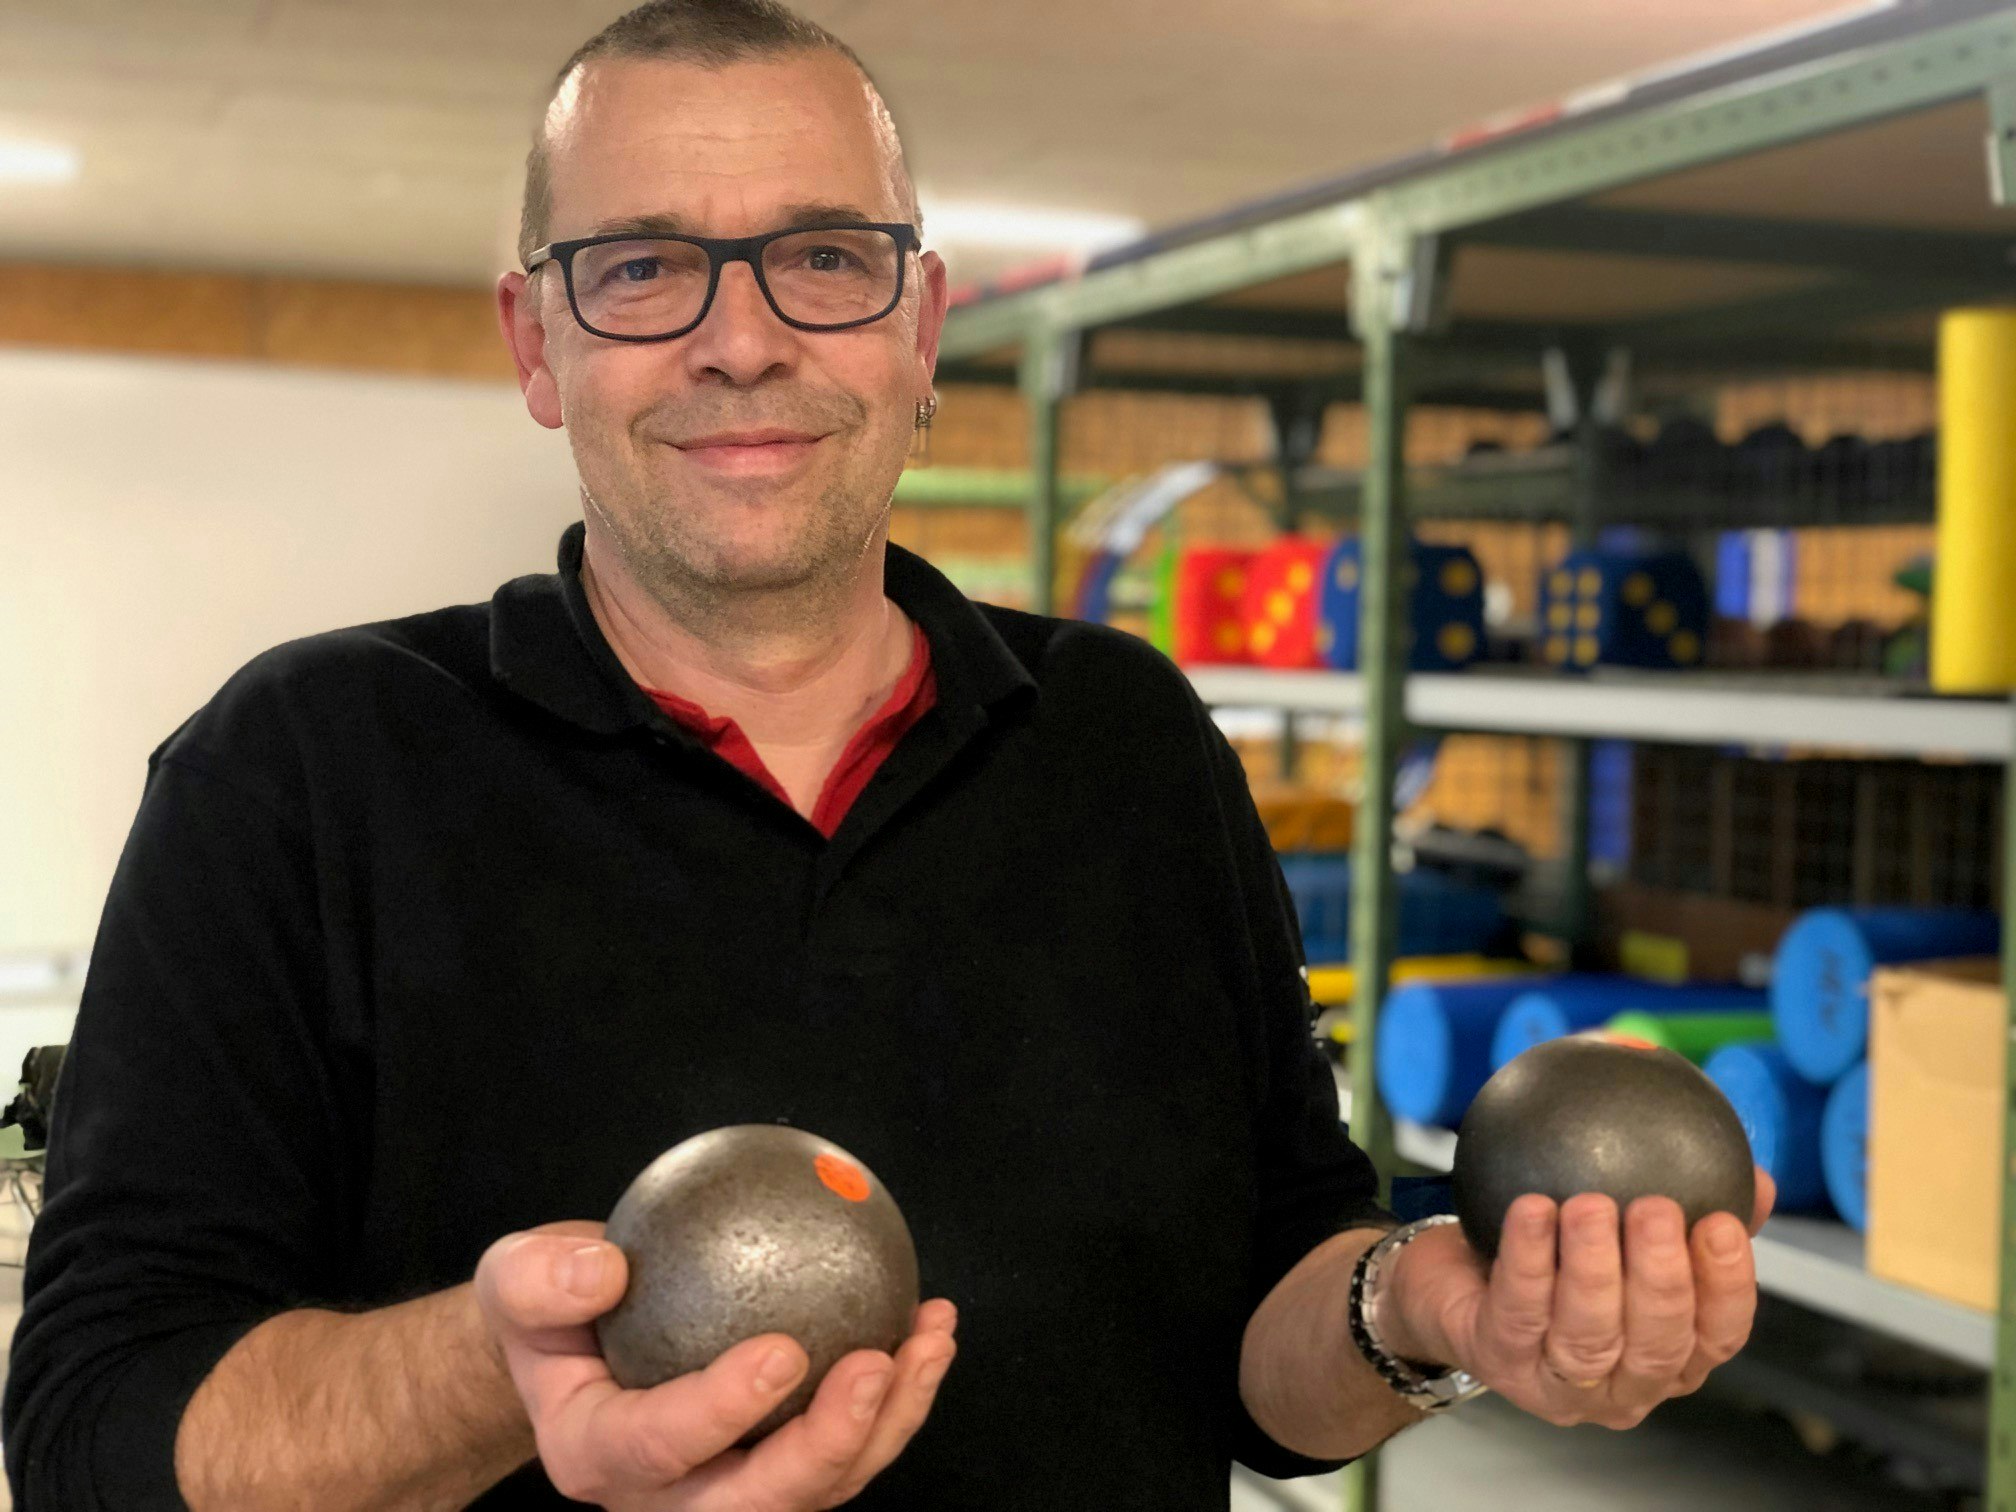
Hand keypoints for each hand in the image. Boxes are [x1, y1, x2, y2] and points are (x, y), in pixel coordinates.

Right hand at [474, 1221, 957, 1509]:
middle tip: (876, 1364)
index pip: (659, 1448)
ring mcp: (732, 1488)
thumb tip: (607, 1269)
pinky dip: (901, 1394)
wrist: (579, 1332)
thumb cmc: (549, 1303)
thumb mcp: (515, 1278)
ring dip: (888, 1422)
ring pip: (822, 1488)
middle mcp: (668, 1497)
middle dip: (826, 1448)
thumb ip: (542, 1279)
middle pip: (758, 1504)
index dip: (722, 1411)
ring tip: (928, 1341)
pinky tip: (931, 1325)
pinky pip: (851, 1445)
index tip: (784, 1350)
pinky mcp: (782, 1460)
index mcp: (596, 1456)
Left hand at [1384, 1169, 1774, 1428]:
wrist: (1449, 1280)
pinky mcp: (1498, 1360)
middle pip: (1657, 1344)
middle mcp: (1622, 1385)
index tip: (1722, 1224)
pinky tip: (1533, 1210)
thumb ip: (1687, 1212)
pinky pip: (1519, 1309)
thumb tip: (1758, 1179)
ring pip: (1588, 1336)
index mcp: (1669, 1357)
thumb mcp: (1623, 1233)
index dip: (1727, 1286)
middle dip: (1662, 1277)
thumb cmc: (1551, 1257)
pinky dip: (1528, 1258)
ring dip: (1594, 1268)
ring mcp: (1558, 1383)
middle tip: (1656, 1208)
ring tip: (1592, 1204)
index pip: (1718, 1335)